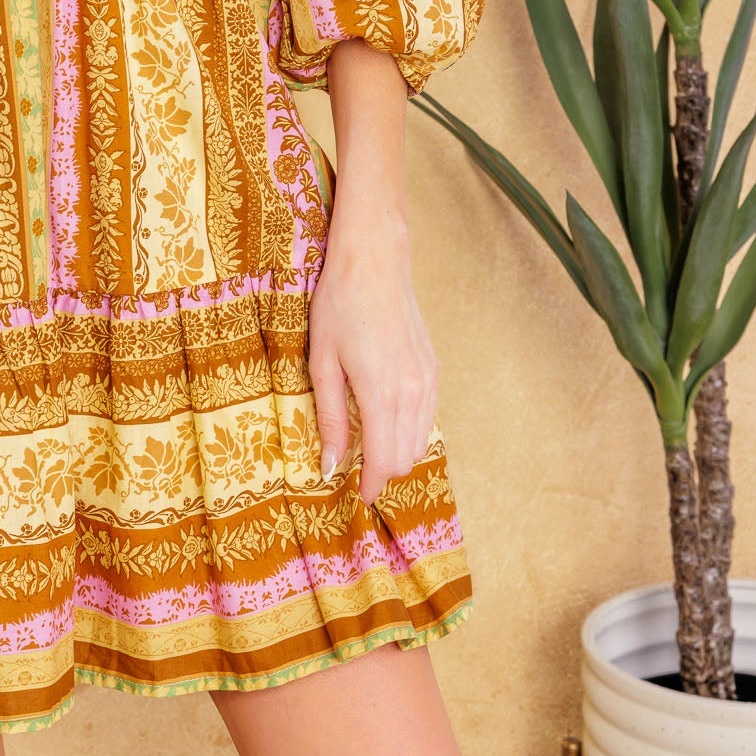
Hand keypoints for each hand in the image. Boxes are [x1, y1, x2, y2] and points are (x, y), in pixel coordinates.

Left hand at [307, 182, 439, 505]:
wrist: (374, 262)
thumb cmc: (339, 306)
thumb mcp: (322, 363)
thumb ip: (330, 418)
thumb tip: (331, 466)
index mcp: (381, 392)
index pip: (385, 460)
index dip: (371, 483)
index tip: (356, 493)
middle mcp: (412, 391)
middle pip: (405, 457)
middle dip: (382, 470)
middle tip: (355, 468)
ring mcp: (428, 380)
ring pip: (420, 440)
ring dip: (397, 452)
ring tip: (368, 445)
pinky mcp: (433, 369)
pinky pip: (428, 417)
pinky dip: (410, 430)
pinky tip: (386, 418)